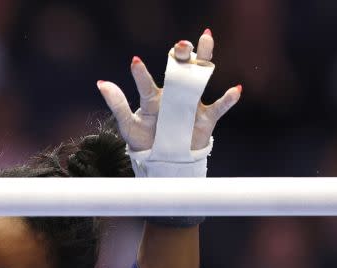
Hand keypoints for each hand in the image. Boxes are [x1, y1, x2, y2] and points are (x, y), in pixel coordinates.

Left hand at [97, 30, 240, 151]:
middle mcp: (174, 94)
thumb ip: (117, 105)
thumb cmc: (145, 140)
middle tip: (181, 45)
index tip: (135, 62)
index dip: (141, 74)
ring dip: (204, 59)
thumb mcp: (128, 126)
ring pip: (200, 77)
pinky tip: (235, 90)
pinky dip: (228, 99)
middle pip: (179, 68)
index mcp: (153, 97)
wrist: (165, 160)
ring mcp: (191, 104)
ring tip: (206, 39)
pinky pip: (219, 107)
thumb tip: (101, 83)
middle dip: (181, 53)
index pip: (147, 83)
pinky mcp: (206, 118)